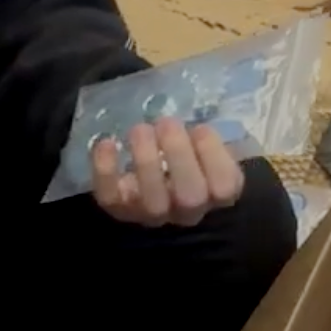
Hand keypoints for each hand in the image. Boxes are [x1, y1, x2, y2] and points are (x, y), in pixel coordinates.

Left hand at [91, 117, 244, 227]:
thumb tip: (198, 116)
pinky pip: (111, 198)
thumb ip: (205, 134)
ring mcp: (151, 214)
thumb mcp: (201, 142)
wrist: (143, 175)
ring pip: (153, 202)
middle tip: (167, 123)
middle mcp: (186, 211)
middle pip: (190, 197)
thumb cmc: (183, 153)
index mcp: (213, 193)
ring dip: (147, 162)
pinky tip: (106, 143)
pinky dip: (105, 170)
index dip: (214, 157)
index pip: (225, 187)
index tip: (201, 128)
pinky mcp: (119, 209)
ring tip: (141, 129)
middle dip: (179, 156)